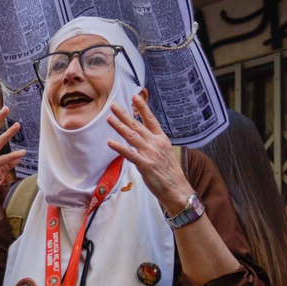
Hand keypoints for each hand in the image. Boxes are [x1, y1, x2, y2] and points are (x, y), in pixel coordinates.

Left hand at [107, 91, 191, 213]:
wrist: (177, 189)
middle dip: (124, 114)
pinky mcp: (145, 165)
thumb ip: (154, 143)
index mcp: (162, 139)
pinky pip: (129, 154)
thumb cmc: (170, 173)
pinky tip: (110, 142)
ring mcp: (150, 153)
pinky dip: (119, 147)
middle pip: (137, 125)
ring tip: (109, 118)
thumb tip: (142, 137)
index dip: (142, 107)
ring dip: (119, 126)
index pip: (151, 119)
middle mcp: (156, 143)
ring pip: (132, 136)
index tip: (135, 96)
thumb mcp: (165, 153)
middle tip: (113, 105)